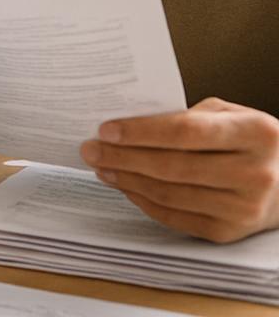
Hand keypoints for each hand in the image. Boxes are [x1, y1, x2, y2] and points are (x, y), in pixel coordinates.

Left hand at [80, 97, 278, 241]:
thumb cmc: (251, 142)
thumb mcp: (231, 115)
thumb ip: (188, 116)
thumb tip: (128, 125)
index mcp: (256, 134)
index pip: (186, 132)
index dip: (141, 132)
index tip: (106, 129)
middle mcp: (255, 173)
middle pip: (172, 166)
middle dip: (122, 157)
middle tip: (90, 148)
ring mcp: (244, 208)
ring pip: (168, 194)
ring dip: (126, 179)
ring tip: (101, 165)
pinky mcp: (229, 232)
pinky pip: (174, 217)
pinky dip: (142, 200)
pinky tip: (124, 184)